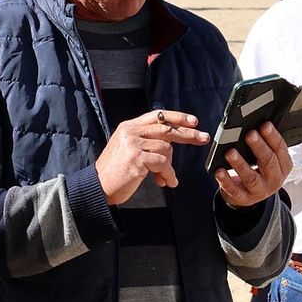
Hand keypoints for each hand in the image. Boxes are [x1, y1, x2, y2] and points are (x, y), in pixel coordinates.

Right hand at [95, 109, 209, 204]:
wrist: (98, 186)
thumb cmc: (116, 172)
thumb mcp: (129, 151)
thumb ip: (146, 143)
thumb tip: (171, 146)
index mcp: (128, 127)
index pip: (157, 115)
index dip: (177, 117)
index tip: (193, 121)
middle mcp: (130, 131)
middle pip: (166, 128)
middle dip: (188, 134)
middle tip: (203, 138)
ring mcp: (133, 143)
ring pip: (167, 148)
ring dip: (170, 166)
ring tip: (166, 178)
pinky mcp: (137, 157)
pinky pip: (163, 163)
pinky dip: (168, 174)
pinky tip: (165, 182)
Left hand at [213, 121, 291, 207]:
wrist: (250, 195)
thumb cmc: (259, 170)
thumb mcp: (267, 159)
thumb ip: (265, 144)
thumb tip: (256, 122)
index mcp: (283, 166)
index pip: (280, 149)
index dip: (273, 137)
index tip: (264, 125)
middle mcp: (274, 179)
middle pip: (268, 162)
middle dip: (259, 147)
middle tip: (249, 134)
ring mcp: (260, 191)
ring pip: (251, 177)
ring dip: (240, 164)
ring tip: (230, 152)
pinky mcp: (244, 198)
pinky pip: (234, 190)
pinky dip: (226, 181)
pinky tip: (219, 171)